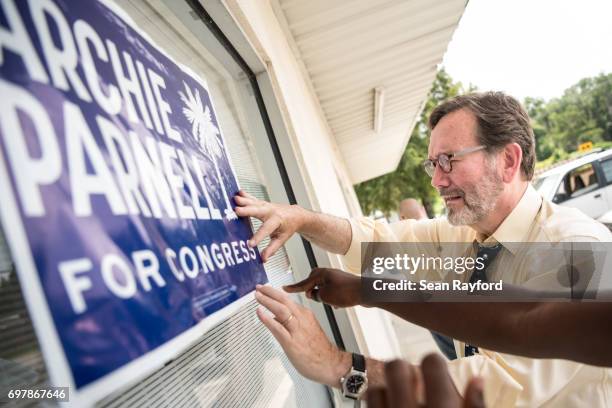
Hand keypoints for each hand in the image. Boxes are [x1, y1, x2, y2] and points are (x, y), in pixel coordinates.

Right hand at [234, 190, 303, 261]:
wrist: (295, 214)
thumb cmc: (288, 227)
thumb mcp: (282, 239)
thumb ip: (272, 248)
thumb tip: (263, 258)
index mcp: (277, 221)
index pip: (266, 229)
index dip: (258, 237)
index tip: (249, 244)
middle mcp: (271, 211)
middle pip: (257, 211)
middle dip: (247, 211)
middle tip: (236, 211)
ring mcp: (266, 205)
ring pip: (254, 203)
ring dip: (244, 201)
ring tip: (234, 199)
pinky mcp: (262, 203)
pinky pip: (252, 199)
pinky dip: (245, 196)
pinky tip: (238, 192)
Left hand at [254, 284, 349, 386]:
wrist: (330, 364)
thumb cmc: (319, 350)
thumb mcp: (308, 328)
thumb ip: (292, 322)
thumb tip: (275, 318)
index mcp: (306, 315)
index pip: (287, 299)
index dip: (275, 293)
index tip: (265, 289)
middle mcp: (302, 319)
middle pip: (284, 300)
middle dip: (269, 292)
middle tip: (259, 288)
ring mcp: (296, 330)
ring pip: (281, 310)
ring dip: (267, 301)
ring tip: (258, 296)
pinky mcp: (291, 342)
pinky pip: (278, 328)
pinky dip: (267, 319)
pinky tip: (260, 313)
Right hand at [283, 268, 361, 307]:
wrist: (367, 293)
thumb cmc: (348, 292)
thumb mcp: (325, 296)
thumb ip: (315, 295)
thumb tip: (313, 294)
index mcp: (321, 273)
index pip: (303, 283)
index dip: (293, 288)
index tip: (284, 288)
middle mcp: (328, 273)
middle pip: (313, 283)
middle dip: (313, 292)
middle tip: (316, 298)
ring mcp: (336, 277)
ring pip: (323, 289)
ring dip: (325, 297)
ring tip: (333, 302)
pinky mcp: (343, 284)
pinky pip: (332, 291)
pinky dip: (333, 298)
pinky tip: (339, 304)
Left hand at [367, 355, 484, 407]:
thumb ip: (475, 405)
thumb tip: (477, 379)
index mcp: (441, 407)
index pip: (431, 361)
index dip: (434, 362)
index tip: (435, 369)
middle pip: (395, 366)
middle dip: (404, 369)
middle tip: (413, 379)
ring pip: (377, 387)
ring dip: (388, 390)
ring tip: (401, 398)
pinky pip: (368, 403)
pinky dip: (378, 403)